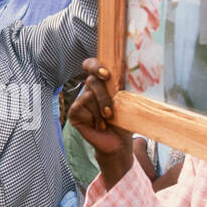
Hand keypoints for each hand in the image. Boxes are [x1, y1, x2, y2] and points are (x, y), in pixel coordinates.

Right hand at [67, 58, 133, 183]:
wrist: (119, 142)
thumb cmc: (124, 120)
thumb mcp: (128, 102)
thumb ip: (124, 87)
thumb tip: (132, 76)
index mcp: (102, 82)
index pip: (91, 64)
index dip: (95, 66)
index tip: (106, 75)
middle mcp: (89, 89)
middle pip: (91, 80)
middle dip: (103, 97)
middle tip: (110, 112)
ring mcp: (80, 100)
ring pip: (87, 96)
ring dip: (100, 111)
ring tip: (106, 122)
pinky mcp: (74, 113)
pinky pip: (79, 108)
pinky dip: (92, 118)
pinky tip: (98, 126)